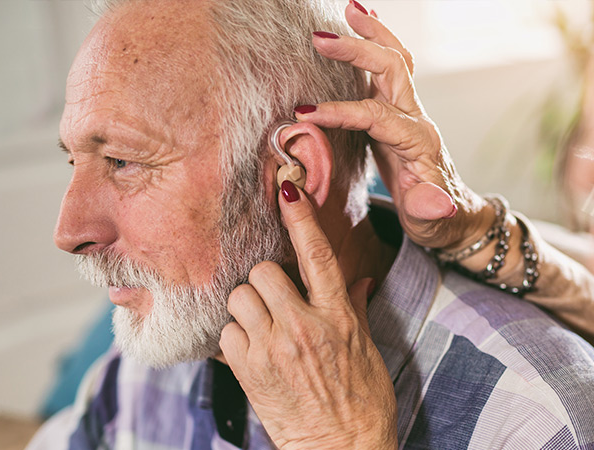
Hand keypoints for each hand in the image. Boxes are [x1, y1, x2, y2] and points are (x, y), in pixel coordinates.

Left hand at [219, 181, 396, 449]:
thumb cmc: (362, 401)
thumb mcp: (367, 349)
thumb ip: (353, 306)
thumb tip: (356, 277)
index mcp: (338, 317)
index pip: (318, 255)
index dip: (301, 218)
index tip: (287, 189)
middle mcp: (304, 327)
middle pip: (263, 271)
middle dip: (265, 279)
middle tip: (274, 297)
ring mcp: (274, 349)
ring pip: (240, 297)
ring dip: (247, 306)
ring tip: (262, 324)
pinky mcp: (250, 372)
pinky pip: (226, 333)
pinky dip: (235, 337)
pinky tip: (252, 350)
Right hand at [297, 1, 491, 249]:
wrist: (453, 217)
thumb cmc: (438, 222)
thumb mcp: (433, 223)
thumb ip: (430, 210)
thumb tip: (436, 200)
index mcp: (418, 142)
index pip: (376, 115)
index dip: (341, 112)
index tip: (305, 114)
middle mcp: (415, 119)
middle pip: (391, 68)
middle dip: (357, 50)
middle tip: (320, 39)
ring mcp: (407, 113)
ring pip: (394, 60)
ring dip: (372, 33)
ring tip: (349, 8)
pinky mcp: (396, 116)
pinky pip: (387, 73)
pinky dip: (375, 46)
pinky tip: (361, 29)